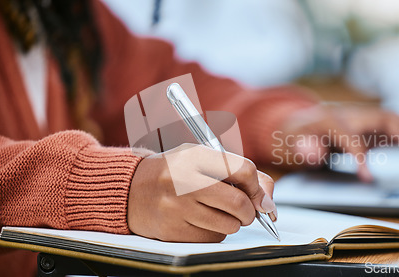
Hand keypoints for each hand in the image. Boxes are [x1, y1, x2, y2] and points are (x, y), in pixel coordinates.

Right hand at [128, 143, 275, 241]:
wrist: (129, 189)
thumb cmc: (173, 172)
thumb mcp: (201, 158)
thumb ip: (237, 172)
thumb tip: (268, 202)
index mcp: (195, 155)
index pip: (244, 170)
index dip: (258, 187)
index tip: (259, 196)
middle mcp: (185, 180)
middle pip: (239, 204)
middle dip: (250, 212)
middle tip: (246, 211)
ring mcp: (177, 207)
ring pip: (228, 225)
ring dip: (232, 223)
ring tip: (217, 212)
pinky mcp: (172, 230)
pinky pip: (211, 239)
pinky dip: (215, 233)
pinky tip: (201, 220)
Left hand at [275, 104, 398, 181]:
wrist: (299, 122)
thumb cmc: (297, 135)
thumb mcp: (293, 143)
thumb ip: (303, 149)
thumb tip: (313, 154)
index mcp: (329, 119)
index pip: (349, 137)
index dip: (359, 156)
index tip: (368, 178)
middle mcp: (348, 114)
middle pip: (377, 119)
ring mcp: (360, 118)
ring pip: (388, 120)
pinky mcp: (368, 125)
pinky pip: (390, 127)